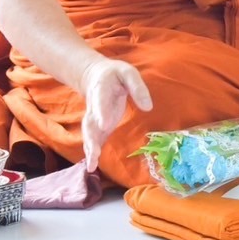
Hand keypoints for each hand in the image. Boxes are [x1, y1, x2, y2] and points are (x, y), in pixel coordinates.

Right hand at [80, 58, 151, 172]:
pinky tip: (92, 166)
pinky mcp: (99, 124)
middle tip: (93, 153)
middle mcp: (94, 108)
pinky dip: (92, 151)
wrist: (96, 75)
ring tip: (91, 166)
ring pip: (90, 134)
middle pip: (90, 124)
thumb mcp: (128, 73)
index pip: (101, 103)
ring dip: (90, 149)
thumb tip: (148, 107)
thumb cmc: (115, 74)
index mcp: (101, 91)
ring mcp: (95, 117)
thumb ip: (137, 87)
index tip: (104, 124)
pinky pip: (94, 138)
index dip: (102, 113)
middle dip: (91, 139)